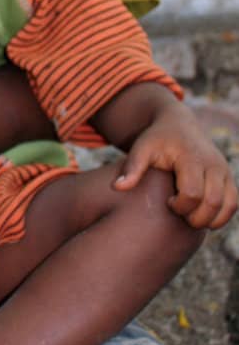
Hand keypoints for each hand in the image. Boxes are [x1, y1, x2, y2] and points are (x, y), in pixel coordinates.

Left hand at [112, 103, 237, 229]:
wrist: (178, 125)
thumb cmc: (157, 139)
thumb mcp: (141, 148)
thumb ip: (132, 168)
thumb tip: (117, 187)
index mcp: (192, 157)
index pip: (192, 193)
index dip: (179, 205)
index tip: (167, 202)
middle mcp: (213, 164)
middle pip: (212, 203)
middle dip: (194, 217)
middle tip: (178, 212)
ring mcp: (224, 171)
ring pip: (228, 205)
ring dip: (209, 219)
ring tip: (189, 216)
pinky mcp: (228, 177)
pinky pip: (233, 203)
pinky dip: (221, 216)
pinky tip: (201, 216)